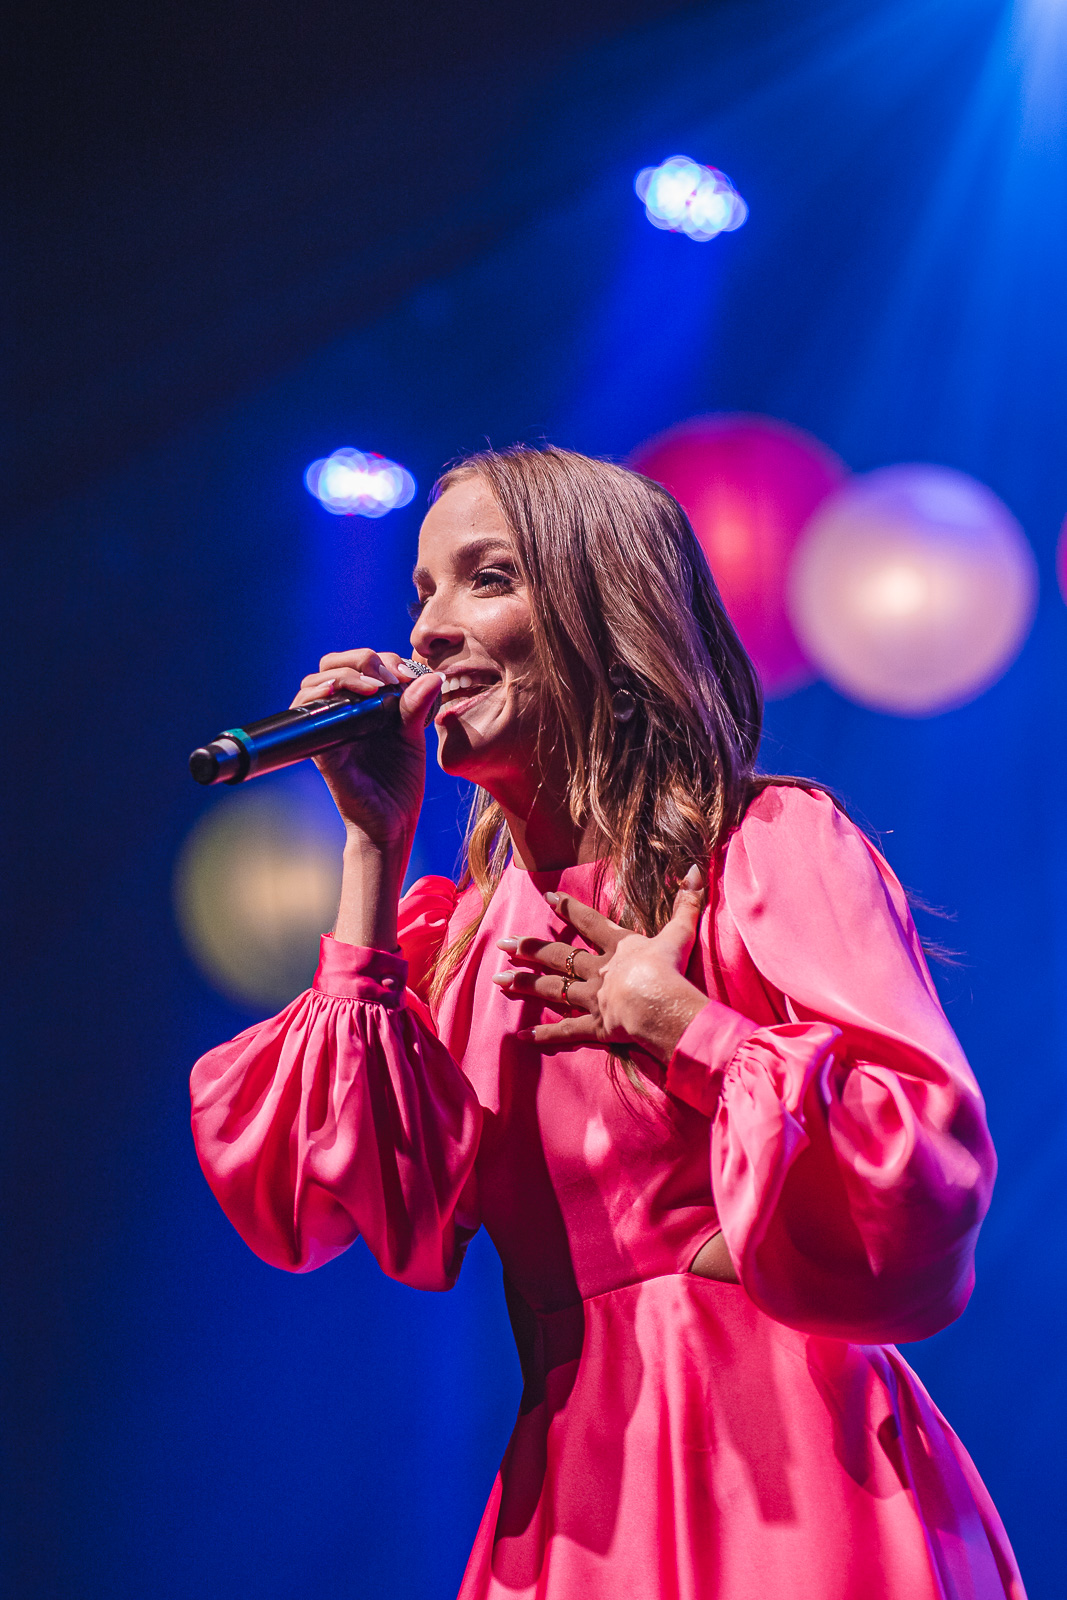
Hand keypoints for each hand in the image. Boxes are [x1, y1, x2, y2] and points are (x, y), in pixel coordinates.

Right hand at [291, 649, 441, 851]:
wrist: (392, 821)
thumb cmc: (401, 782)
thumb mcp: (412, 737)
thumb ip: (416, 706)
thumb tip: (431, 676)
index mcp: (364, 705)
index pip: (361, 663)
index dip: (383, 659)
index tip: (409, 674)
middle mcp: (340, 712)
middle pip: (334, 663)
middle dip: (362, 658)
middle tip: (390, 676)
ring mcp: (327, 727)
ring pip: (317, 679)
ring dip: (346, 672)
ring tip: (375, 685)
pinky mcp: (318, 744)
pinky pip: (306, 709)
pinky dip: (323, 692)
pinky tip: (351, 693)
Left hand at [491, 866, 709, 1063]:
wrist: (660, 1005)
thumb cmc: (671, 970)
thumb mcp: (681, 932)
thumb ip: (687, 903)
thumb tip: (697, 870)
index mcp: (618, 947)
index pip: (589, 923)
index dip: (569, 910)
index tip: (547, 899)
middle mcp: (599, 971)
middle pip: (559, 956)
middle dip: (531, 949)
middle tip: (503, 945)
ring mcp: (593, 999)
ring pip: (553, 990)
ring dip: (525, 984)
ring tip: (498, 980)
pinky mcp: (596, 1027)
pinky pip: (566, 1032)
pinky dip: (544, 1035)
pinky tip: (520, 1036)